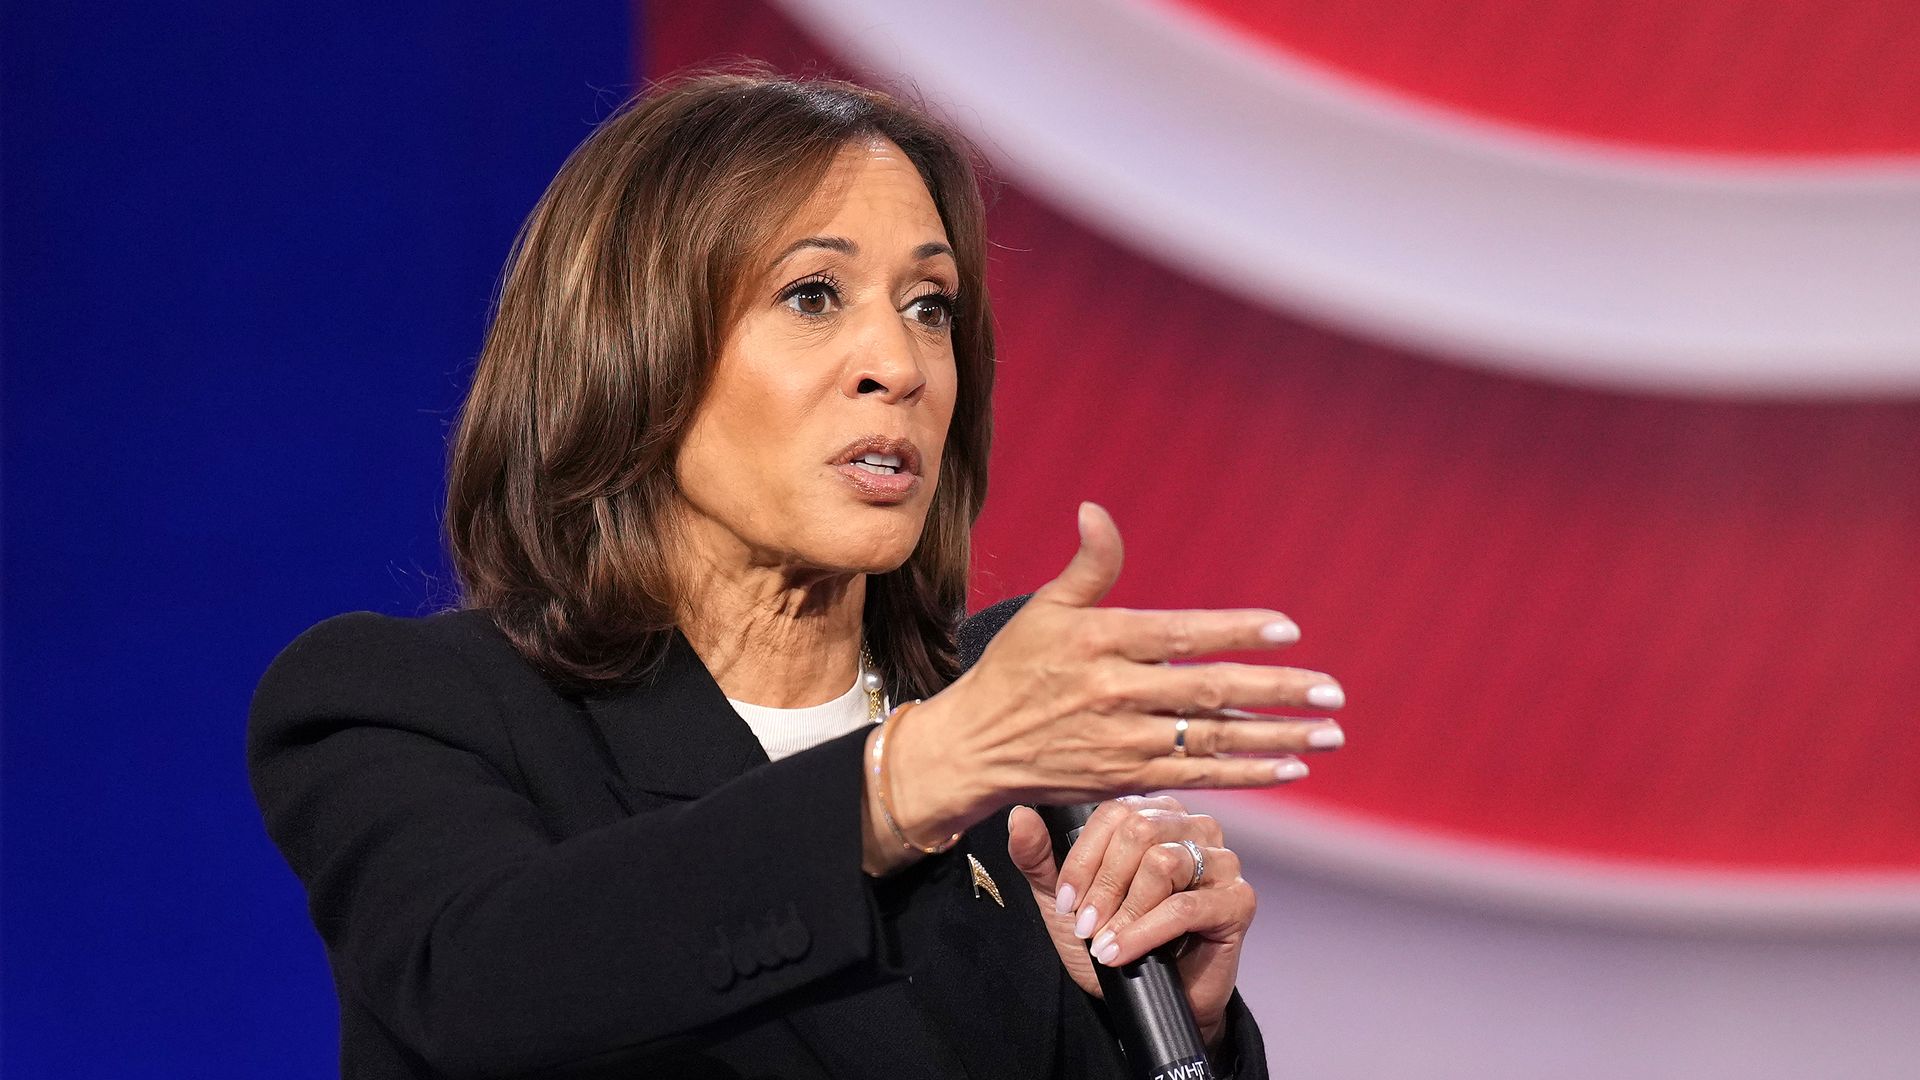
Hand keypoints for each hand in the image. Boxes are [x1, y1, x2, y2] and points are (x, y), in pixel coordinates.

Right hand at [884, 502, 1345, 842]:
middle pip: (1208, 692)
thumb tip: (1096, 511)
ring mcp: (1123, 742)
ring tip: (1329, 731)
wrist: (974, 748)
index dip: (1237, 632)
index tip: (1289, 630)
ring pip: (1213, 739)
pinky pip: (1197, 777)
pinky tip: (1289, 765)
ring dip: (1277, 737)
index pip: (1180, 634)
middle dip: (1277, 691)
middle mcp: (1115, 693)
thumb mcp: (1044, 609)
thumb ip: (1087, 565)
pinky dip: (1246, 774)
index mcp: (1100, 642)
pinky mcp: (1125, 780)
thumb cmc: (1012, 671)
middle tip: (1332, 691)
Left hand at [1005, 798, 1252, 1050]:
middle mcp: (1195, 827)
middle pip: (1140, 831)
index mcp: (1156, 813)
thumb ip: (1040, 859)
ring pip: (1163, 863)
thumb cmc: (1110, 938)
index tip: (1062, 900)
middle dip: (1103, 884)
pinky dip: (1144, 932)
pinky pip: (1185, 907)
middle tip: (1083, 925)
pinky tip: (1120, 953)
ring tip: (1103, 942)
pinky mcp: (1239, 901)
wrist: (1149, 999)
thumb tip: (1018, 815)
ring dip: (1124, 910)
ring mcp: (1222, 861)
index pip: (1115, 812)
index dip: (1083, 857)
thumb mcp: (1065, 900)